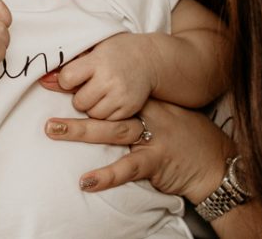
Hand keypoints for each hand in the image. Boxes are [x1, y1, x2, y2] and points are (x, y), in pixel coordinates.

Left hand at [44, 98, 231, 202]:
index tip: (53, 80)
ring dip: (80, 130)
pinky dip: (107, 175)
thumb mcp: (163, 115)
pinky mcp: (157, 161)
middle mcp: (147, 115)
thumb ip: (136, 108)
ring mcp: (152, 137)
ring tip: (53, 129)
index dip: (83, 85)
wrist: (216, 161)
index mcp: (145, 103)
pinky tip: (86, 181)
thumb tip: (103, 104)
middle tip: (44, 96)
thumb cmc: (186, 138)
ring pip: (112, 131)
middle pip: (106, 106)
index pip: (111, 90)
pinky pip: (129, 168)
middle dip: (74, 103)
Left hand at [45, 34, 156, 119]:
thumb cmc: (114, 52)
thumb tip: (43, 81)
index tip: (72, 77)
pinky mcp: (130, 108)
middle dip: (79, 97)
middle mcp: (109, 79)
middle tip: (88, 86)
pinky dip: (105, 113)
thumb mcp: (91, 50)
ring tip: (99, 93)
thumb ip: (68, 65)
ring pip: (91, 114)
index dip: (66, 80)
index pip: (67, 78)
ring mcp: (121, 96)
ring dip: (91, 107)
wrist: (149, 58)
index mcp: (97, 61)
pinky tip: (110, 100)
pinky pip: (107, 120)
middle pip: (78, 102)